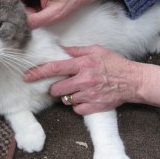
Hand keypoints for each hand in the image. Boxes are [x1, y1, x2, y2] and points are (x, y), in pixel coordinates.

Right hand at [19, 0, 83, 28]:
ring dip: (22, 11)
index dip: (9, 9)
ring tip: (33, 17)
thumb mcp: (52, 15)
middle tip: (26, 21)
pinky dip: (26, 9)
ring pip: (16, 0)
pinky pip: (23, 1)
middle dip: (15, 11)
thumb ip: (33, 21)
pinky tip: (34, 15)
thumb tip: (18, 27)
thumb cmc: (69, 1)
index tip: (14, 21)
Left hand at [24, 45, 145, 114]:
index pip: (54, 68)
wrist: (133, 81)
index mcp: (83, 64)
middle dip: (56, 88)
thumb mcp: (97, 51)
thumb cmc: (114, 64)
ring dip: (68, 96)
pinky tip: (86, 98)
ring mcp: (89, 95)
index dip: (38, 73)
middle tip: (63, 84)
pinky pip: (76, 109)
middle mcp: (84, 80)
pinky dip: (78, 105)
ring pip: (66, 100)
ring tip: (79, 90)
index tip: (27, 76)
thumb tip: (60, 49)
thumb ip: (77, 51)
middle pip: (56, 89)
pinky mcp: (94, 107)